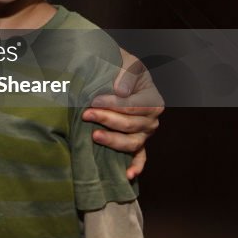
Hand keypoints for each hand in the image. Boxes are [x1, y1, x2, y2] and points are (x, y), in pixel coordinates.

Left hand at [83, 50, 163, 179]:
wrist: (116, 74)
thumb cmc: (121, 68)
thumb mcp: (127, 62)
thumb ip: (127, 73)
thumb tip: (121, 91)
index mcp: (152, 99)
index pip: (134, 106)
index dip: (114, 104)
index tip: (93, 101)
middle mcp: (151, 119)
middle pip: (131, 125)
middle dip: (107, 120)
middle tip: (85, 114)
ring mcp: (145, 134)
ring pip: (132, 143)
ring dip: (113, 141)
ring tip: (94, 136)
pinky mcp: (137, 143)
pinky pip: (140, 158)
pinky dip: (135, 167)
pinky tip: (128, 175)